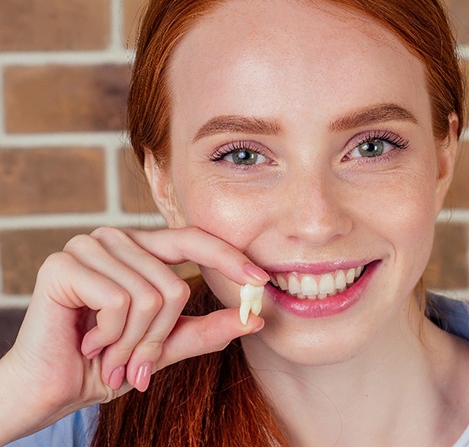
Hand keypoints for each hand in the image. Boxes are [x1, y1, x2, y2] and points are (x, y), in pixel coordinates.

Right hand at [0, 226, 267, 442]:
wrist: (49, 387)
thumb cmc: (107, 362)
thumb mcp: (164, 345)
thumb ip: (206, 329)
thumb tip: (254, 318)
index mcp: (140, 249)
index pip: (194, 240)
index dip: (229, 257)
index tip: (262, 280)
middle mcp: (116, 239)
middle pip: (173, 284)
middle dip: (157, 338)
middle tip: (133, 364)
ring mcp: (90, 246)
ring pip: (150, 296)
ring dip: (132, 343)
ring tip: (108, 354)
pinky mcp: (65, 263)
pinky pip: (119, 301)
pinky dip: (110, 336)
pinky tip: (88, 341)